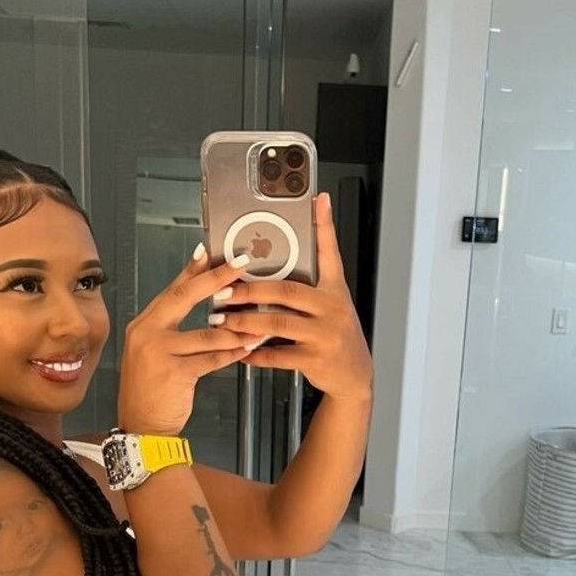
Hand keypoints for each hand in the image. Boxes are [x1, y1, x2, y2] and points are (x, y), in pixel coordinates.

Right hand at [116, 248, 256, 434]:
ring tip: (258, 319)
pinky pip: (211, 358)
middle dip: (215, 279)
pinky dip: (232, 353)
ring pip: (206, 333)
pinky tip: (248, 348)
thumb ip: (174, 331)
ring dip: (236, 327)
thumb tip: (209, 311)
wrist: (141, 427)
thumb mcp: (155, 354)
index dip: (191, 270)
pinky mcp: (173, 372)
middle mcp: (146, 333)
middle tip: (239, 265)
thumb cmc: (152, 392)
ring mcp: (158, 352)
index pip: (171, 290)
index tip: (209, 251)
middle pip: (184, 298)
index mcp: (142, 324)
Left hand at [210, 193, 373, 402]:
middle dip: (250, 289)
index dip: (324, 225)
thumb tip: (283, 258)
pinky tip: (241, 350)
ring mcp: (325, 335)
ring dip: (245, 321)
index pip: (330, 252)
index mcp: (334, 290)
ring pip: (278, 323)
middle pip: (287, 291)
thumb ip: (312, 281)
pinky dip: (256, 352)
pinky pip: (279, 355)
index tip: (317, 200)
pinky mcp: (316, 359)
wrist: (353, 375)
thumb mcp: (332, 304)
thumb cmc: (335, 335)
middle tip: (224, 290)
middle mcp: (332, 309)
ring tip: (222, 321)